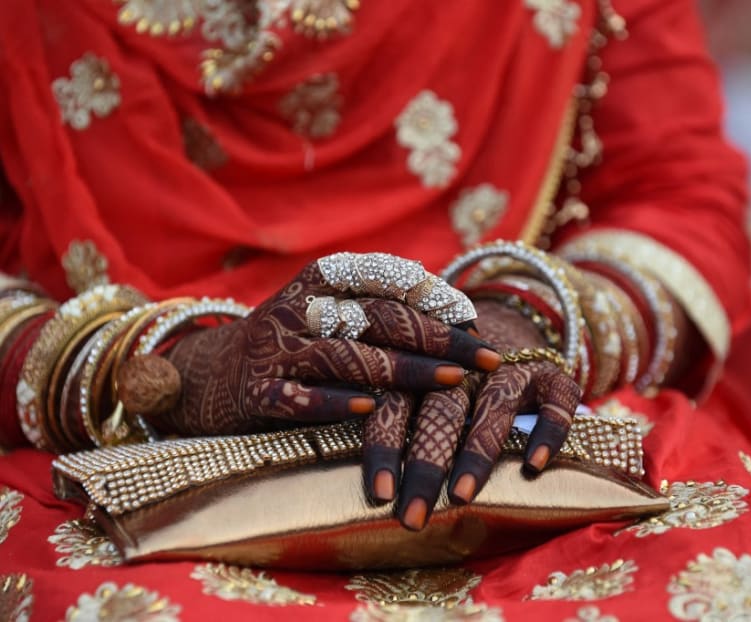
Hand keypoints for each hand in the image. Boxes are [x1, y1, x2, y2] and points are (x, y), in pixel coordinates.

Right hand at [155, 261, 500, 435]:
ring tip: (451, 379)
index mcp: (321, 279)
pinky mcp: (257, 391)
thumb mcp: (330, 309)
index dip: (436, 299)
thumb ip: (379, 306)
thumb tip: (459, 315)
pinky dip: (337, 404)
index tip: (476, 319)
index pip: (388, 280)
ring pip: (350, 357)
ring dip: (405, 369)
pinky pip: (301, 398)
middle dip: (440, 338)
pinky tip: (374, 411)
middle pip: (380, 319)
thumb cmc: (293, 341)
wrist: (212, 372)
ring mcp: (276, 349)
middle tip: (486, 356)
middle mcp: (299, 306)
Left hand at [366, 299, 581, 530]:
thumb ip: (398, 428)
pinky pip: (554, 402)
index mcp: (423, 373)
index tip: (381, 494)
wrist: (512, 344)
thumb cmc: (456, 394)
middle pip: (441, 409)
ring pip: (494, 406)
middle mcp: (464, 368)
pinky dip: (546, 432)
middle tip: (414, 515)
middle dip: (426, 464)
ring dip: (477, 450)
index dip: (385, 447)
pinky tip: (535, 465)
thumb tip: (373, 493)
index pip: (395, 406)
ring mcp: (510, 369)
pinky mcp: (551, 376)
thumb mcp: (423, 399)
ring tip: (462, 495)